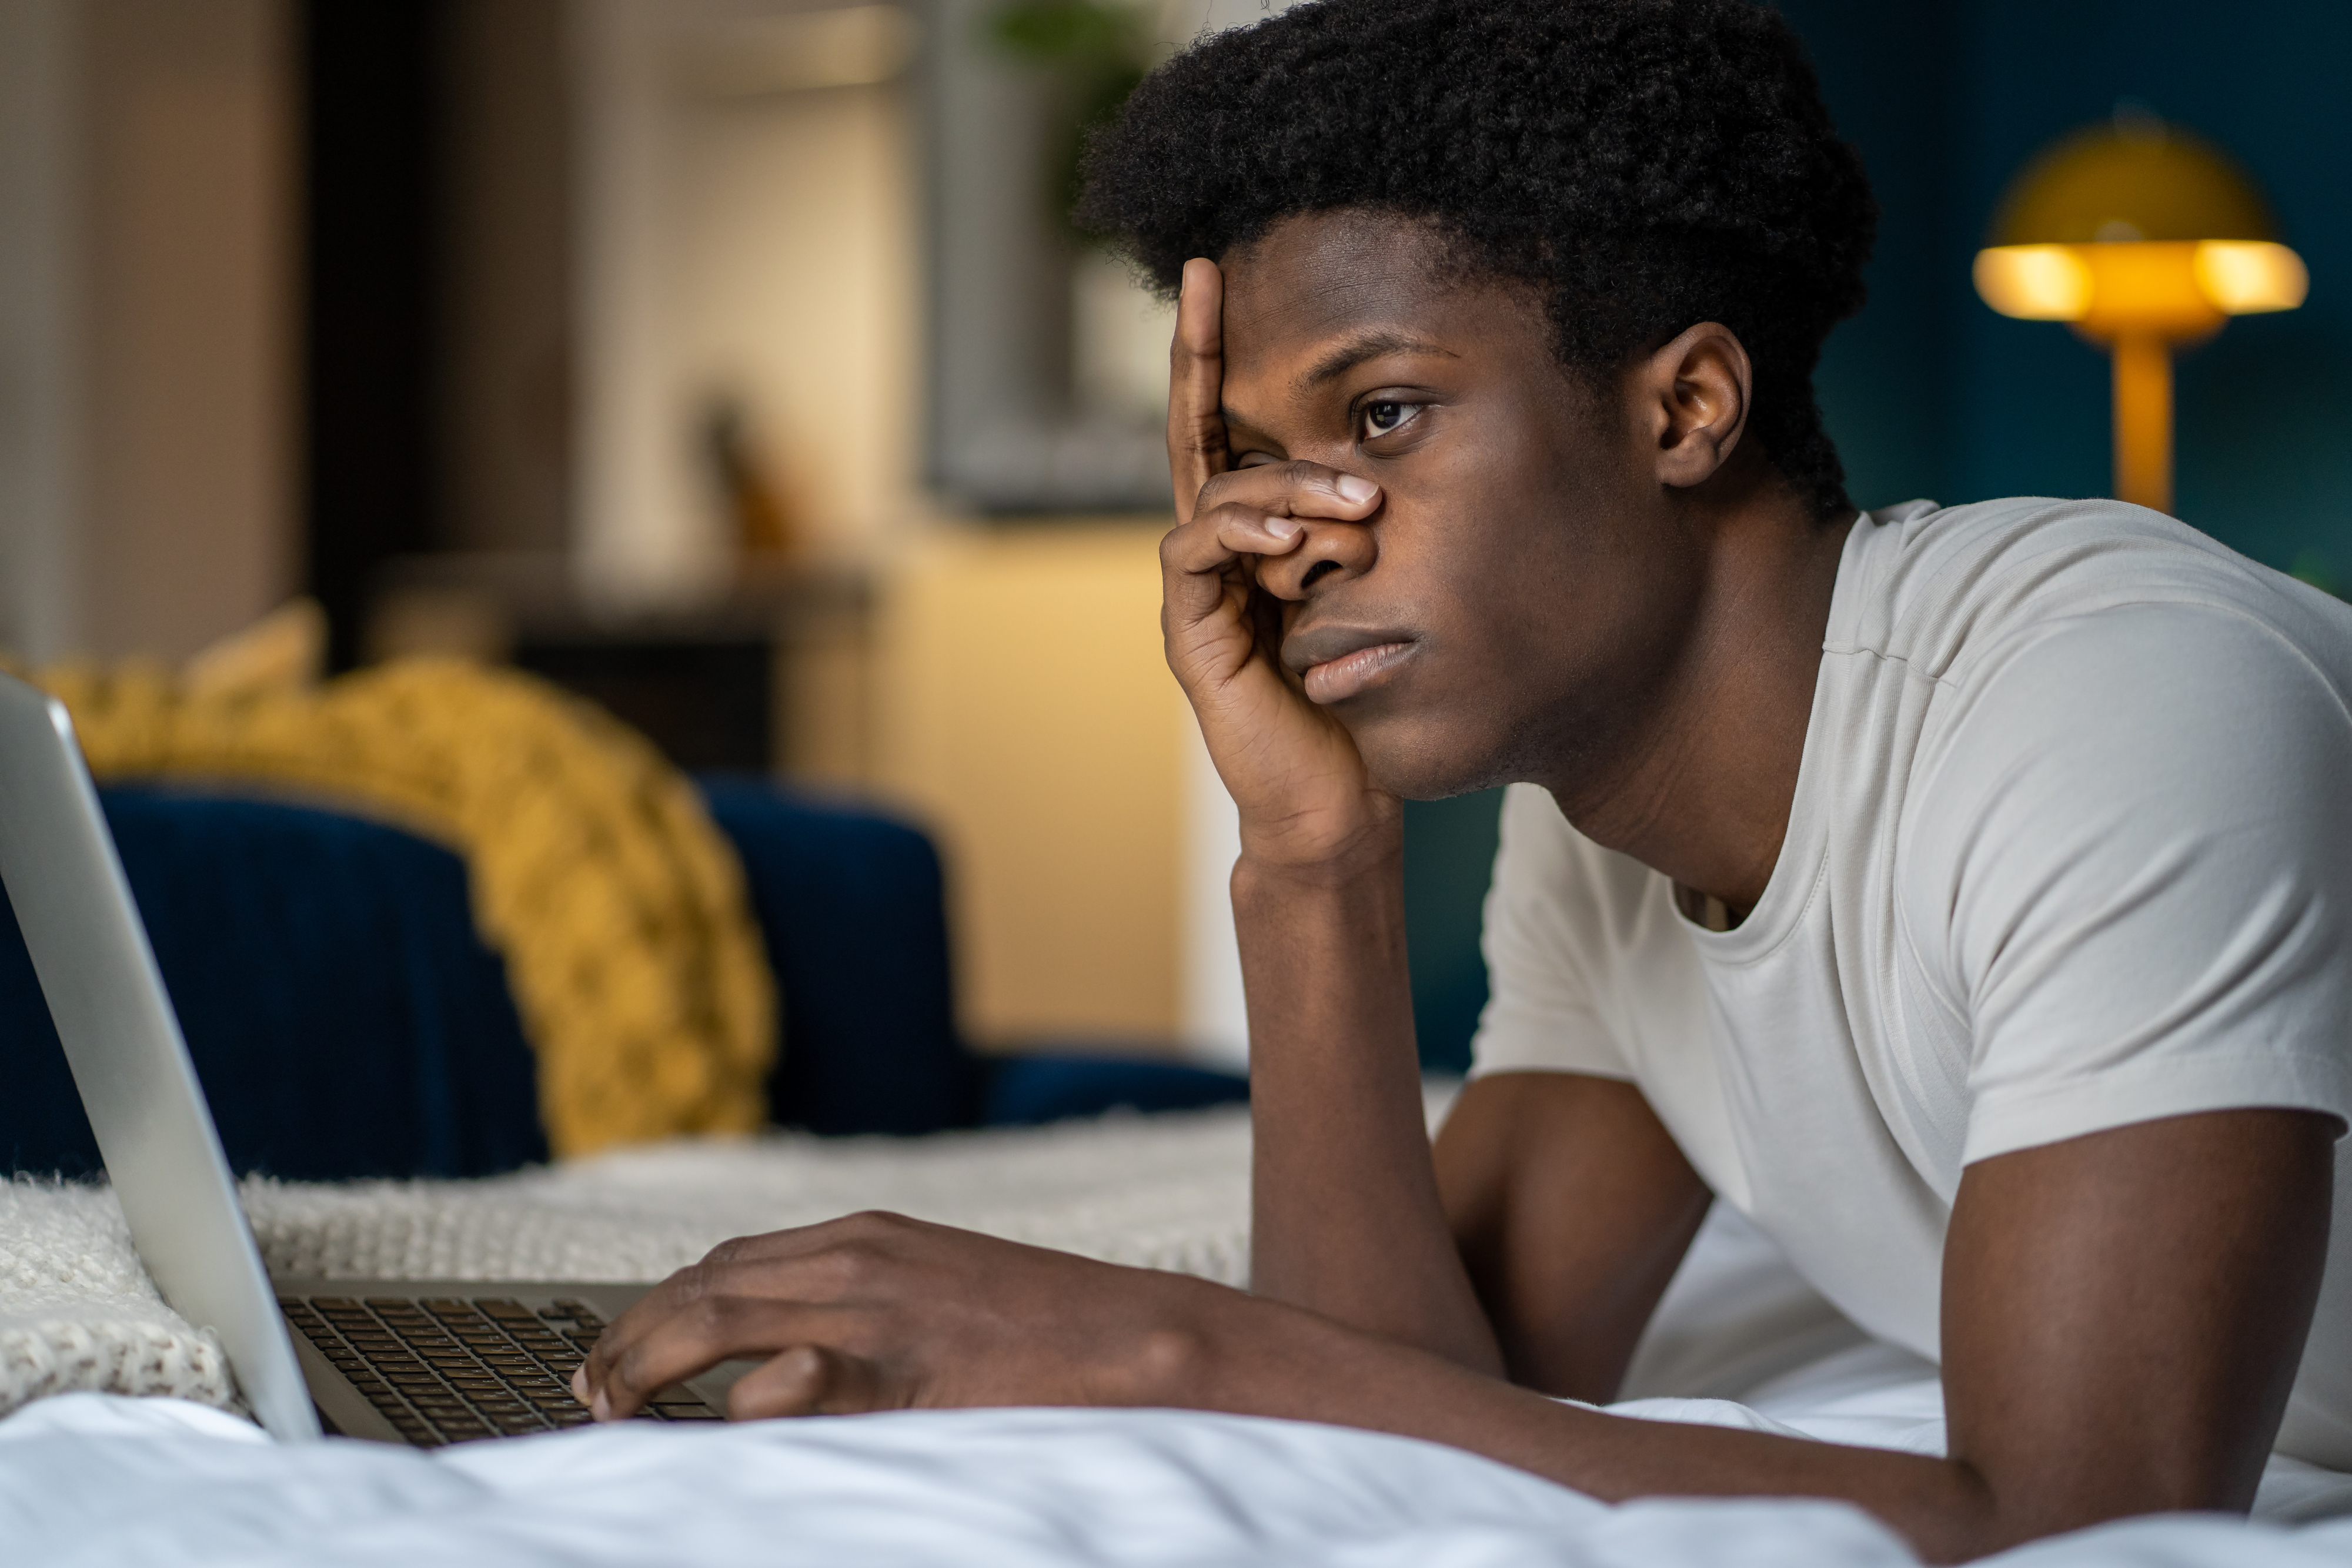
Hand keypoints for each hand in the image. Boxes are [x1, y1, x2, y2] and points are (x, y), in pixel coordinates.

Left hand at [572, 1211, 1227, 1420]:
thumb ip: (854, 1315)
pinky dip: (748, 1400)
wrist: (1138, 1335)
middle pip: (707, 1284)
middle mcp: (861, 1255)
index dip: (656, 1309)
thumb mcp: (934, 1297)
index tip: (614, 1354)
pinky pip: (802, 1377)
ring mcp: (883, 1306)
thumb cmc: (1042, 1331)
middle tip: (588, 1391)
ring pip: (728, 1317)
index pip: (727, 1263)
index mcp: (867, 1236)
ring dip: (655, 1364)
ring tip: (614, 1411)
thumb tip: (770, 1368)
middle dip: (632, 1336)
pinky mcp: (909, 1363)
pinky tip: (718, 1429)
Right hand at [1160, 259, 1399, 871]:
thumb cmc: (1365, 695)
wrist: (1340, 798)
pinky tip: (1297, 543)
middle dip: (1197, 352)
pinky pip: (1197, 551)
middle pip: (1193, 431)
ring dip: (1291, 488)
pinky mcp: (1191, 632)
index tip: (1213, 268)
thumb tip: (1398, 460)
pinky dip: (1247, 532)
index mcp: (1257, 532)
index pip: (1228, 423)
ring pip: (1218, 492)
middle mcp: (1217, 551)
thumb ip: (1369, 524)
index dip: (1213, 349)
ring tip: (1360, 512)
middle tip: (1211, 284)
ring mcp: (1198, 590)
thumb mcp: (1383, 586)